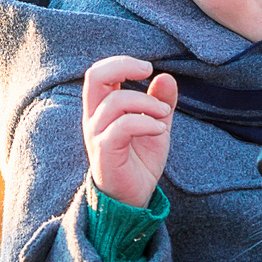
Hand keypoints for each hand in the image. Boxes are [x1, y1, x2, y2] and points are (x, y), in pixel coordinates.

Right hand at [82, 55, 178, 205]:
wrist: (133, 199)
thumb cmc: (139, 162)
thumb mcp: (156, 126)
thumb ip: (160, 102)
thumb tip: (166, 76)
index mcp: (102, 108)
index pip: (99, 72)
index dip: (122, 63)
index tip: (147, 69)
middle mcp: (94, 118)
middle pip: (94, 76)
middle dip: (123, 66)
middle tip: (147, 71)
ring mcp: (96, 135)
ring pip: (115, 102)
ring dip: (147, 103)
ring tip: (165, 116)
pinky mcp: (104, 152)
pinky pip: (121, 127)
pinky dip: (146, 123)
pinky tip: (160, 130)